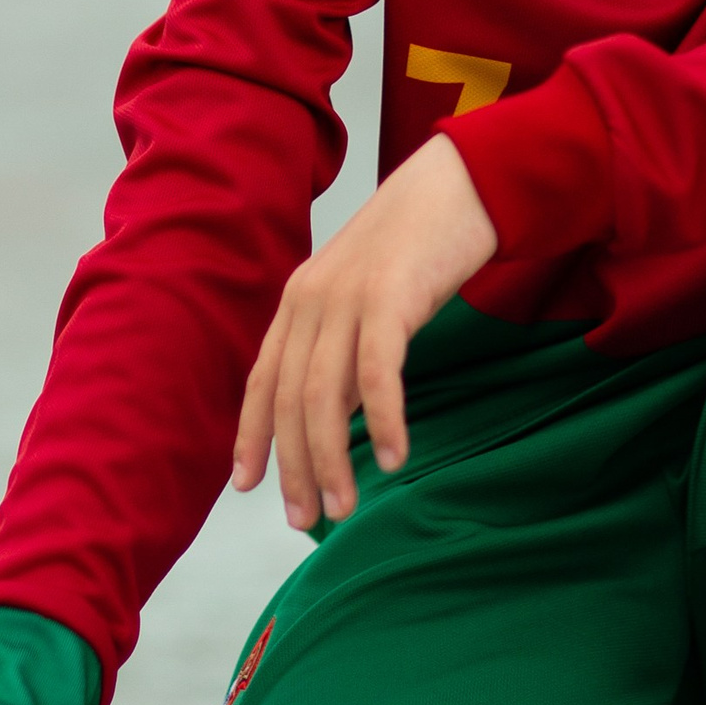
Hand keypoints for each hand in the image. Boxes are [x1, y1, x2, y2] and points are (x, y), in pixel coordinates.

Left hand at [232, 131, 498, 531]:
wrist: (459, 185)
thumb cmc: (419, 248)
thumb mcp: (366, 297)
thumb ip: (343, 345)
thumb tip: (335, 413)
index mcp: (299, 301)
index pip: (261, 379)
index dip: (251, 434)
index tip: (246, 484)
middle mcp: (312, 300)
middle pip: (289, 399)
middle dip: (293, 466)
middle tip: (304, 519)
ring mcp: (348, 298)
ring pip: (324, 395)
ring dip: (332, 459)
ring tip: (345, 506)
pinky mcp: (391, 297)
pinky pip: (377, 373)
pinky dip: (383, 420)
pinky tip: (394, 458)